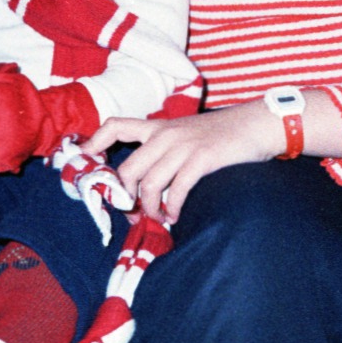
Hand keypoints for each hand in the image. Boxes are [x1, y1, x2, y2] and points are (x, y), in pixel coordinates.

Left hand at [84, 101, 285, 223]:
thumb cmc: (223, 134)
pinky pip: (176, 190)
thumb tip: (145, 182)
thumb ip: (165, 149)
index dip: (94, 143)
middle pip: (127, 169)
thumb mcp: (187, 134)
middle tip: (133, 214)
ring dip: (149, 209)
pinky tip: (177, 216)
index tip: (85, 161)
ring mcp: (183, 146)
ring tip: (159, 218)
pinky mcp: (202, 159)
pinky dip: (173, 209)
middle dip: (125, 198)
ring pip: (148, 184)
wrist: (257, 124)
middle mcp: (166, 134)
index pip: (115, 126)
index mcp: (159, 127)